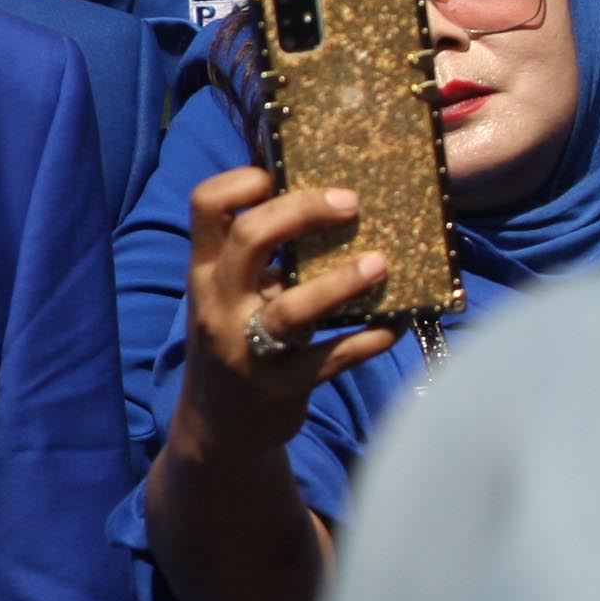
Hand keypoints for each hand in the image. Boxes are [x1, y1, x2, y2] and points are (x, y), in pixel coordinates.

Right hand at [176, 164, 394, 437]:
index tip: (281, 174)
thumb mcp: (229, 296)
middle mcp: (218, 304)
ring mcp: (246, 348)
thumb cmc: (237, 340)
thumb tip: (326, 205)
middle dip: (302, 210)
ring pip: (291, 308)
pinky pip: (331, 360)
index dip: (241, 181)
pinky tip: (395, 327)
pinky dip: (367, 341)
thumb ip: (260, 261)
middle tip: (351, 203)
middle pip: (249, 239)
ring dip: (341, 283)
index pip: (205, 206)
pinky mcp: (280, 387)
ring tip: (381, 264)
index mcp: (204, 272)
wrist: (219, 426)